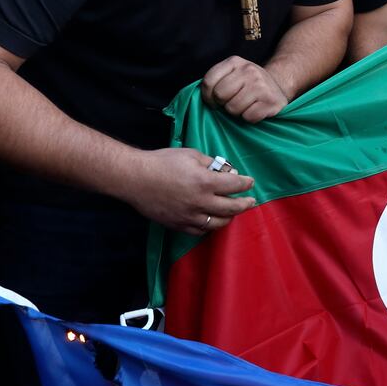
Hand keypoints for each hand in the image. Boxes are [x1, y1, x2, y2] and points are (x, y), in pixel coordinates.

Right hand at [123, 147, 256, 234]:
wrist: (135, 178)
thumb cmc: (162, 162)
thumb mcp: (190, 154)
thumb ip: (211, 163)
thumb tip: (226, 170)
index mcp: (205, 182)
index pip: (235, 185)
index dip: (245, 183)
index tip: (250, 182)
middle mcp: (201, 202)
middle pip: (232, 208)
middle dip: (245, 204)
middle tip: (251, 201)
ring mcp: (189, 216)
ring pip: (218, 223)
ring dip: (229, 217)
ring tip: (233, 212)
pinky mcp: (178, 224)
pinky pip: (200, 231)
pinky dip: (210, 226)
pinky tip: (213, 220)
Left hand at [201, 56, 289, 123]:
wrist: (277, 88)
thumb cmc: (248, 85)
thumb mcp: (232, 75)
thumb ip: (216, 81)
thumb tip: (203, 97)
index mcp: (235, 61)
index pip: (208, 81)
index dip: (207, 96)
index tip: (214, 101)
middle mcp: (249, 70)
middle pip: (220, 95)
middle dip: (223, 104)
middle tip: (232, 102)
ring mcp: (262, 85)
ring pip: (233, 108)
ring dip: (237, 112)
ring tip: (245, 106)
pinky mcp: (271, 101)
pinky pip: (248, 117)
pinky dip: (249, 118)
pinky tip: (255, 110)